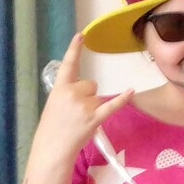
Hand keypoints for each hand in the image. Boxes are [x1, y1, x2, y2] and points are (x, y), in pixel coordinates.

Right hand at [28, 32, 133, 169]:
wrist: (52, 148)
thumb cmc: (52, 128)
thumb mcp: (54, 104)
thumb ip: (67, 93)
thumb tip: (85, 90)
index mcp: (59, 88)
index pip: (68, 65)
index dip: (74, 49)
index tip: (81, 35)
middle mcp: (72, 93)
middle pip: (91, 84)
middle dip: (87, 95)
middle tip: (76, 112)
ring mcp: (84, 105)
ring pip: (98, 95)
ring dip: (93, 106)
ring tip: (80, 120)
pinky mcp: (94, 117)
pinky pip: (112, 105)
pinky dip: (122, 99)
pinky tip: (131, 91)